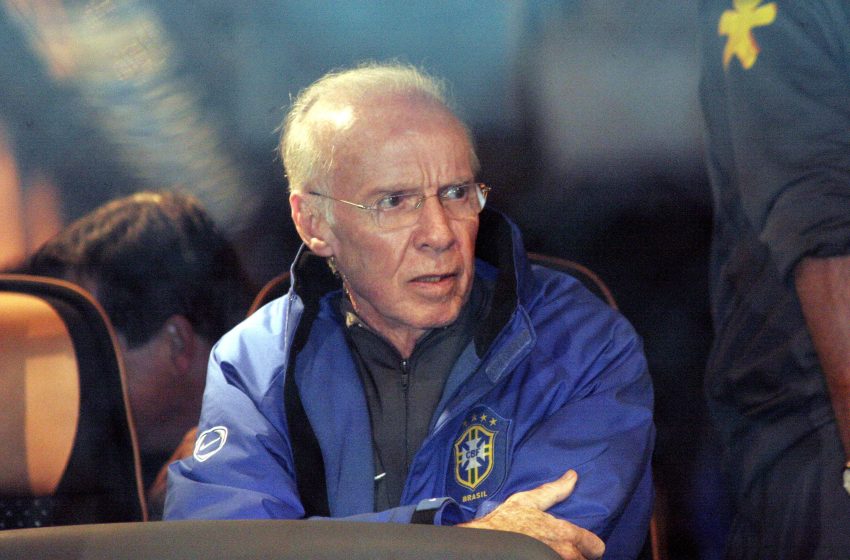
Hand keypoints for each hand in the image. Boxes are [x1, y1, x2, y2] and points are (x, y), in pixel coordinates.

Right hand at [458, 470, 604, 559]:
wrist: (485, 543)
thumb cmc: (505, 521)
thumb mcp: (528, 500)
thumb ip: (554, 491)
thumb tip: (573, 476)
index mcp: (565, 533)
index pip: (596, 547)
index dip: (590, 545)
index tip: (583, 544)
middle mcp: (564, 553)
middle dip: (577, 555)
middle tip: (563, 549)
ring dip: (564, 558)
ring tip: (549, 552)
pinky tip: (539, 555)